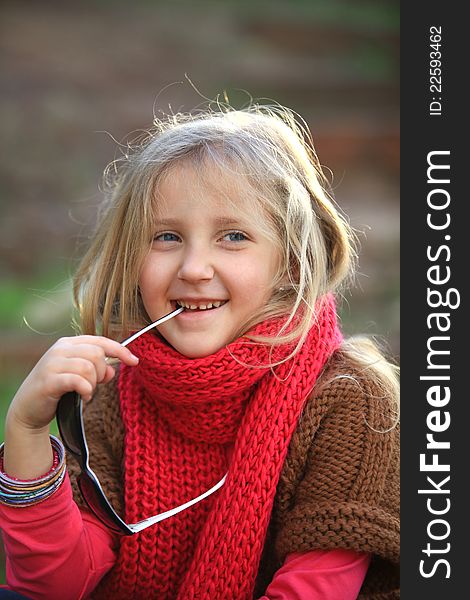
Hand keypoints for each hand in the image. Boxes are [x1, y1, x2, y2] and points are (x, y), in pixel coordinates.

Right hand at [7, 335, 138, 431]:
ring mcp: (52, 363)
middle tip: (95, 385)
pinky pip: (78, 381)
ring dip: (93, 383)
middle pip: (97, 353)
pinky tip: (83, 397)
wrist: (28, 408)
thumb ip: (96, 369)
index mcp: (69, 343)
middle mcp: (60, 349)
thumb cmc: (58, 390)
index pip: (100, 341)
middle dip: (102, 372)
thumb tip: (113, 369)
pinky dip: (86, 390)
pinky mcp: (48, 380)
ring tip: (87, 392)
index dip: (120, 350)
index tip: (135, 361)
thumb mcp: (79, 375)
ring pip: (89, 367)